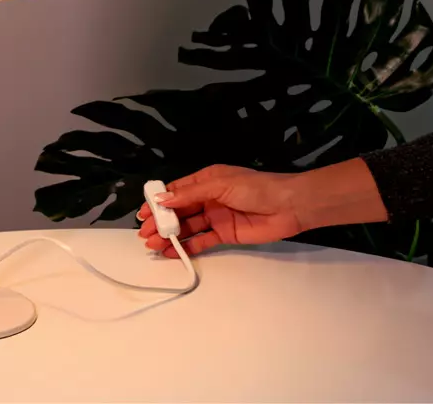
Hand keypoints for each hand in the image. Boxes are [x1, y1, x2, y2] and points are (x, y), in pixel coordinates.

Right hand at [137, 164, 305, 257]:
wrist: (289, 206)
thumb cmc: (255, 188)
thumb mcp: (219, 184)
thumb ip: (190, 194)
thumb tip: (161, 200)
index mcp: (206, 180)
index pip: (176, 191)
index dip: (158, 202)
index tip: (143, 213)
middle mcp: (208, 198)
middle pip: (178, 211)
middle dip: (161, 222)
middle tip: (145, 234)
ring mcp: (216, 217)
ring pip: (187, 227)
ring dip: (170, 235)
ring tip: (153, 245)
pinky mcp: (225, 234)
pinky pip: (201, 240)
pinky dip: (187, 246)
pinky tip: (172, 252)